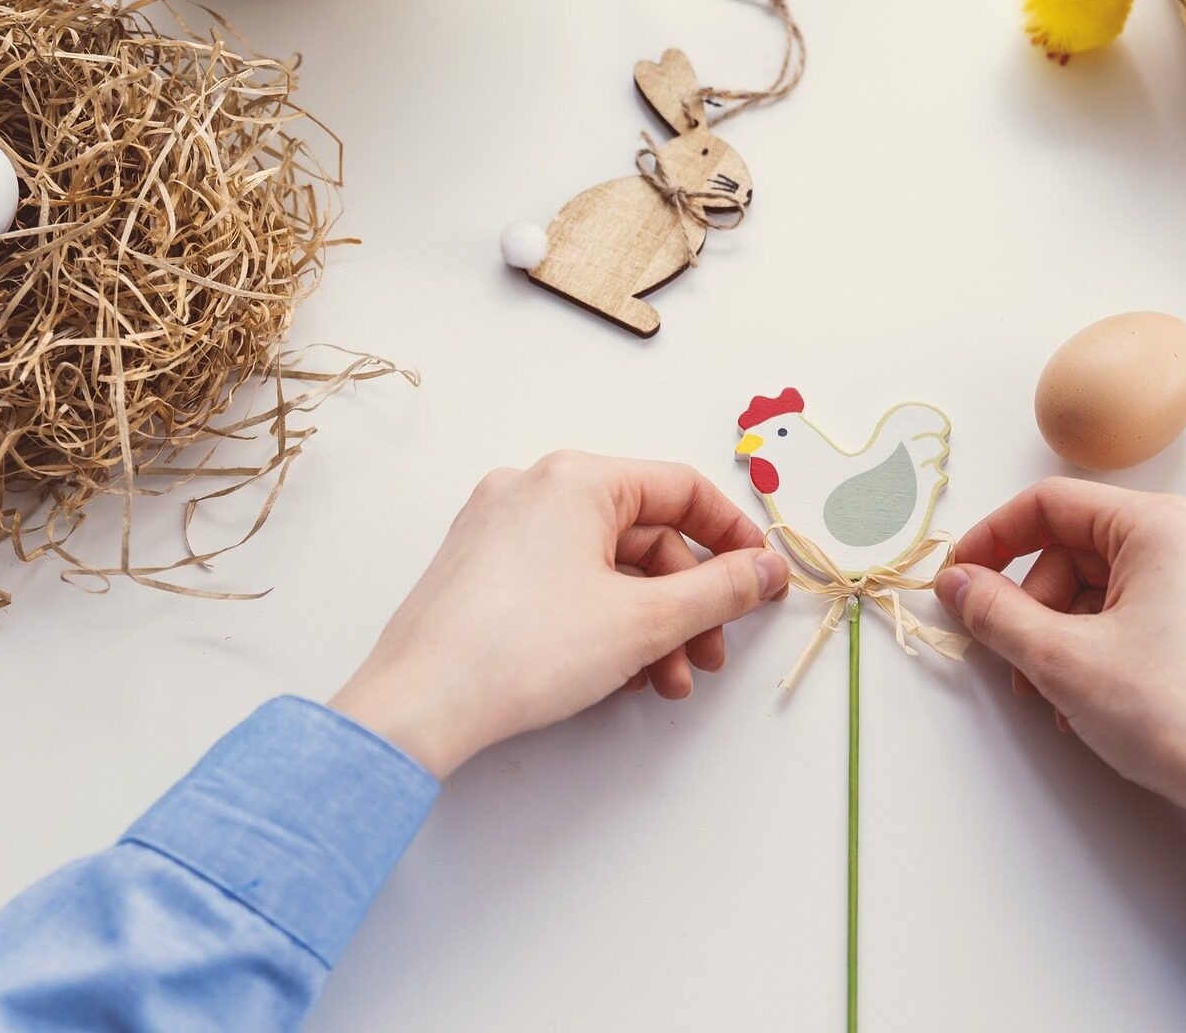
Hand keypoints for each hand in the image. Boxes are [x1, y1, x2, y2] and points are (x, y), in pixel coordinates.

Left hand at [330, 452, 787, 779]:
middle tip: (710, 655)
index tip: (760, 580)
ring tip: (665, 683)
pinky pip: (564, 583)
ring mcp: (500, 529)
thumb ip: (720, 590)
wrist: (420, 706)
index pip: (682, 489)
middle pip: (644, 535)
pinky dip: (602, 623)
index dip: (733, 537)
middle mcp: (533, 489)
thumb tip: (766, 570)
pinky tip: (619, 675)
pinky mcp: (480, 570)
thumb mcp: (646, 621)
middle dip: (687, 604)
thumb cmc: (522, 651)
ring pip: (605, 568)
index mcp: (576, 479)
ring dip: (649, 625)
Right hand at [934, 479, 1185, 843]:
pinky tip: (1091, 702)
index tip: (958, 578)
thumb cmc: (1175, 715)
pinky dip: (1104, 648)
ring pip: (1108, 588)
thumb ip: (995, 612)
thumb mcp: (1061, 659)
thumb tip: (957, 583)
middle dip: (1034, 606)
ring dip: (1064, 636)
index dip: (993, 539)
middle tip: (1015, 660)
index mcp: (1165, 525)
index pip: (1052, 504)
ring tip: (1055, 697)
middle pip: (1079, 549)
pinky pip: (1143, 614)